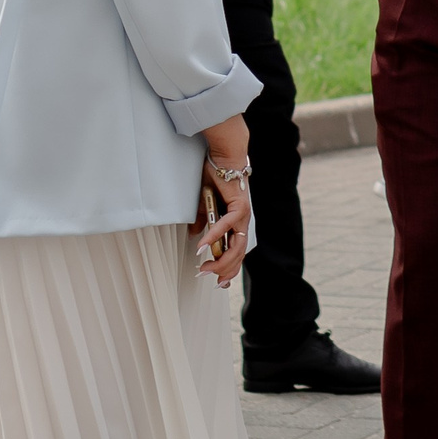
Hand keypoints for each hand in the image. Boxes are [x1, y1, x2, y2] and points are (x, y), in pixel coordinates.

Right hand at [194, 118, 251, 286]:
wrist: (224, 156)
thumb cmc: (216, 176)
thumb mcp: (204, 202)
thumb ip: (201, 220)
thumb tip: (194, 235)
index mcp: (236, 222)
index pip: (236, 251)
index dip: (230, 268)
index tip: (219, 282)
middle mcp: (243, 221)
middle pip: (238, 254)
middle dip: (225, 270)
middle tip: (210, 280)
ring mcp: (243, 215)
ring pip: (237, 246)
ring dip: (221, 260)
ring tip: (205, 269)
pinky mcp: (239, 206)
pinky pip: (226, 226)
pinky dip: (214, 237)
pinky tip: (202, 247)